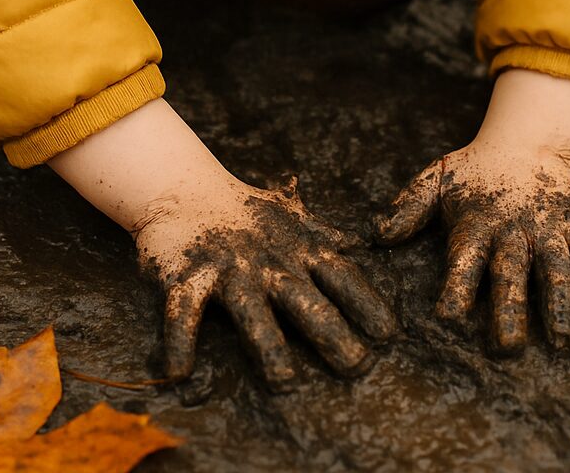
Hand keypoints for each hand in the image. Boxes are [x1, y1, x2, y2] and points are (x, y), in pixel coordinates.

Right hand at [135, 176, 397, 391]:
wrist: (181, 187)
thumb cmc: (243, 212)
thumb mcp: (289, 217)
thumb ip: (323, 235)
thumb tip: (362, 243)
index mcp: (297, 250)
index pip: (341, 277)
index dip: (366, 303)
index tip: (389, 335)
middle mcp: (267, 262)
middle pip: (305, 302)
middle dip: (332, 333)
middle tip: (357, 367)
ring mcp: (226, 270)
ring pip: (251, 312)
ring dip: (269, 346)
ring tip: (285, 382)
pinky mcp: (185, 277)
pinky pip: (182, 314)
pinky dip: (179, 344)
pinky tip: (180, 376)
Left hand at [375, 141, 569, 353]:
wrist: (526, 139)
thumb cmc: (475, 171)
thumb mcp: (436, 180)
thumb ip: (408, 208)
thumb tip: (377, 236)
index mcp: (477, 226)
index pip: (463, 262)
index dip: (455, 288)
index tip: (447, 318)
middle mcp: (514, 233)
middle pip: (511, 276)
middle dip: (509, 313)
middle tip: (507, 351)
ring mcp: (551, 230)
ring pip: (556, 271)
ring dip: (559, 306)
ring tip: (563, 341)